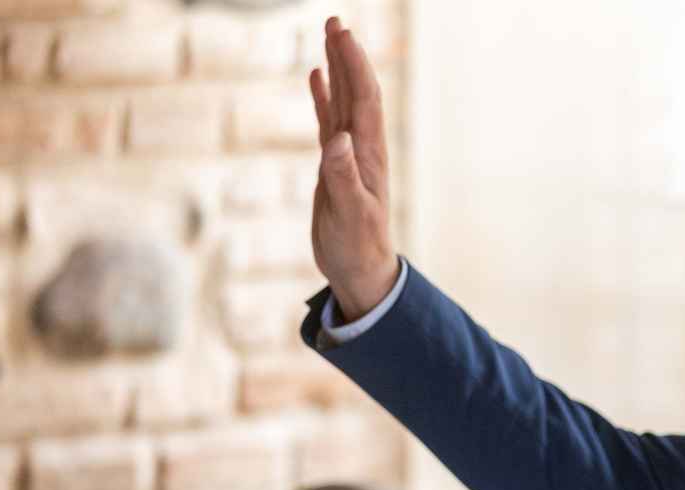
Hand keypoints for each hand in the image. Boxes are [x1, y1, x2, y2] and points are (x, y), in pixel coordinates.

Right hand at [307, 16, 399, 319]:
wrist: (362, 270)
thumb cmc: (357, 246)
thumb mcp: (349, 213)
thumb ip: (342, 177)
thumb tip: (339, 139)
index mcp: (368, 155)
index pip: (364, 100)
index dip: (355, 66)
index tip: (342, 35)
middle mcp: (361, 148)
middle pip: (356, 92)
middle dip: (347, 56)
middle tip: (335, 21)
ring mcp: (348, 154)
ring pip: (343, 101)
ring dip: (338, 69)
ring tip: (329, 36)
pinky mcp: (334, 165)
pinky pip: (329, 121)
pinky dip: (323, 96)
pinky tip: (316, 77)